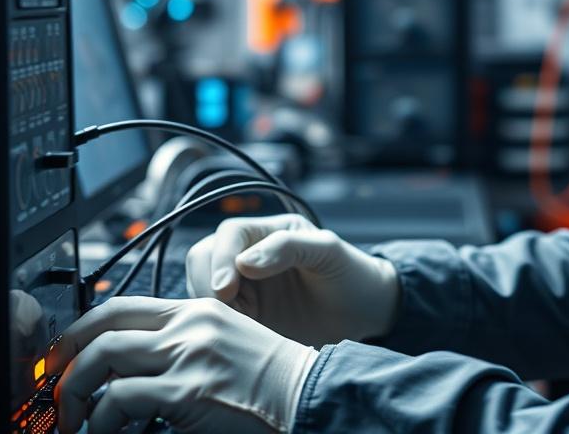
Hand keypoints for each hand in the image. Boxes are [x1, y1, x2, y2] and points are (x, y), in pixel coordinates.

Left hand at [46, 296, 317, 433]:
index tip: (63, 355)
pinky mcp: (185, 391)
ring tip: (74, 421)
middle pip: (103, 328)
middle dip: (66, 361)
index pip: (121, 306)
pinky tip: (107, 433)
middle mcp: (188, 325)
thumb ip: (184, 345)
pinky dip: (100, 420)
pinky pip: (118, 399)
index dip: (81, 329)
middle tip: (55, 392)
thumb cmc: (269, 382)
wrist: (305, 395)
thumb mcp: (224, 345)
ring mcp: (186, 356)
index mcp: (197, 310)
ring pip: (102, 359)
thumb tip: (133, 370)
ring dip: (75, 395)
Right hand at [186, 214, 399, 346]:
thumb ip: (288, 247)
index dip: (221, 258)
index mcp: (271, 231)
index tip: (226, 289)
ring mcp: (245, 286)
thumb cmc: (352, 275)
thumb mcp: (328, 251)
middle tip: (229, 310)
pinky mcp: (245, 315)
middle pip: (205, 257)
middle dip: (208, 283)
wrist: (365, 314)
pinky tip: (238, 336)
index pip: (229, 234)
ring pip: (203, 287)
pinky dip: (218, 325)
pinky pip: (215, 316)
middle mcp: (251, 254)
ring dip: (210, 306)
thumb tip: (244, 262)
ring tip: (239, 324)